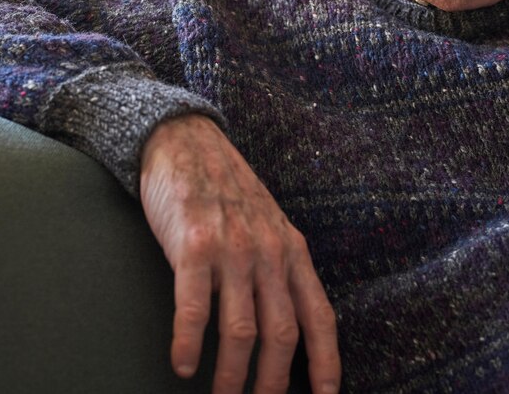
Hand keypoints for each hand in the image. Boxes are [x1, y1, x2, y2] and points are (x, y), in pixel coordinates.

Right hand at [140, 113, 340, 393]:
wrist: (186, 140)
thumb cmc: (226, 186)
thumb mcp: (268, 221)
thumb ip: (280, 264)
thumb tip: (285, 323)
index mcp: (291, 247)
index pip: (320, 316)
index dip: (326, 363)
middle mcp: (268, 250)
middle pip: (282, 335)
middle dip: (272, 384)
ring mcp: (232, 247)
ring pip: (241, 331)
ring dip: (231, 377)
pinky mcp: (194, 244)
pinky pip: (195, 309)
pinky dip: (190, 345)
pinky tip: (182, 364)